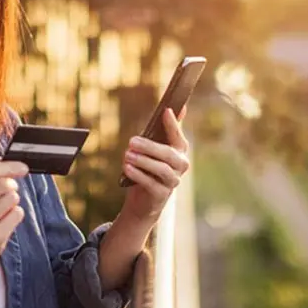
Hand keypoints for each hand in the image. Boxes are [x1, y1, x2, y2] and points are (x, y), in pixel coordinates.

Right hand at [0, 156, 27, 273]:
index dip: (10, 166)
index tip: (22, 168)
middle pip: (5, 183)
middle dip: (10, 187)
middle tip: (4, 195)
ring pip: (13, 199)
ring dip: (12, 202)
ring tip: (0, 210)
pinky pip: (17, 214)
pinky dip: (14, 215)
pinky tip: (3, 221)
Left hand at [120, 107, 190, 223]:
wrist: (142, 199)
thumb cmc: (147, 168)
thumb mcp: (151, 148)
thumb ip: (160, 131)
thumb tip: (171, 108)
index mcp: (179, 151)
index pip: (178, 136)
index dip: (173, 124)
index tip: (166, 111)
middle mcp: (180, 166)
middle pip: (169, 154)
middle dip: (150, 146)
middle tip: (131, 141)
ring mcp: (173, 181)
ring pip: (162, 169)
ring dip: (143, 161)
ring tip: (127, 155)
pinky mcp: (161, 195)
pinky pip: (151, 183)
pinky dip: (138, 175)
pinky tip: (127, 168)